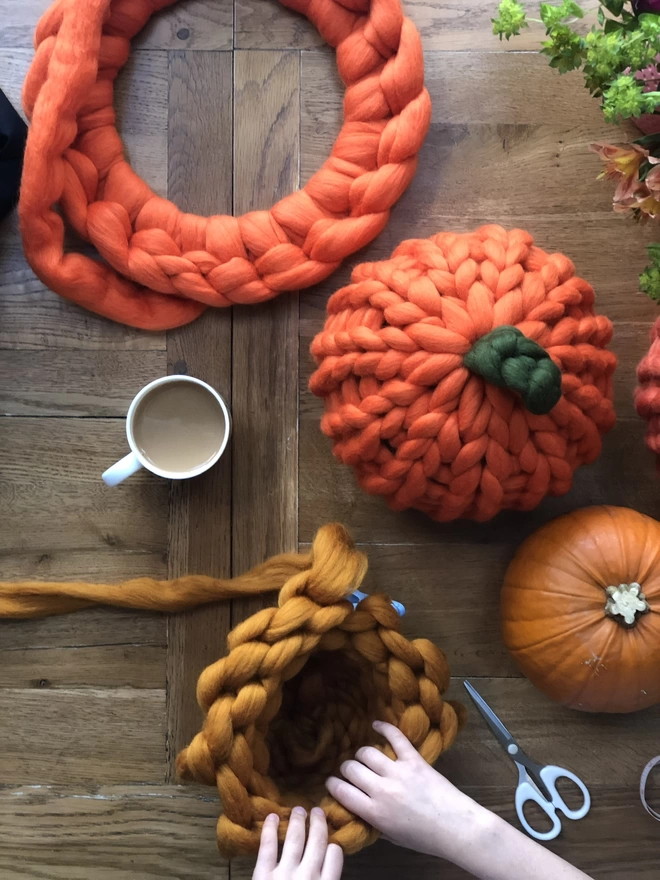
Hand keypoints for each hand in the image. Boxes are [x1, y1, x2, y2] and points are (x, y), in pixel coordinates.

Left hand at [253, 807, 343, 879]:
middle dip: (318, 824)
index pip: (335, 856)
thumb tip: (327, 866)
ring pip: (295, 839)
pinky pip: (268, 847)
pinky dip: (270, 829)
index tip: (331, 841)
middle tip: (317, 811)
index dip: (333, 846)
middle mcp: (309, 875)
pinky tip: (272, 817)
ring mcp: (285, 873)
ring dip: (298, 821)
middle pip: (317, 842)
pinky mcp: (264, 874)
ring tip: (299, 810)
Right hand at [326, 720, 488, 862]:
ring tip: (363, 757)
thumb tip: (360, 809)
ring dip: (361, 754)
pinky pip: (395, 737)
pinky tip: (376, 724)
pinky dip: (384, 728)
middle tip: (349, 770)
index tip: (332, 782)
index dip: (333, 785)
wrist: (454, 827)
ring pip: (367, 752)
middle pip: (351, 769)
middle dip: (346, 769)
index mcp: (375, 813)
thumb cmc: (425, 838)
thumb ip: (373, 822)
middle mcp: (382, 790)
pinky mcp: (413, 759)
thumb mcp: (392, 837)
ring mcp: (398, 772)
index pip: (342, 792)